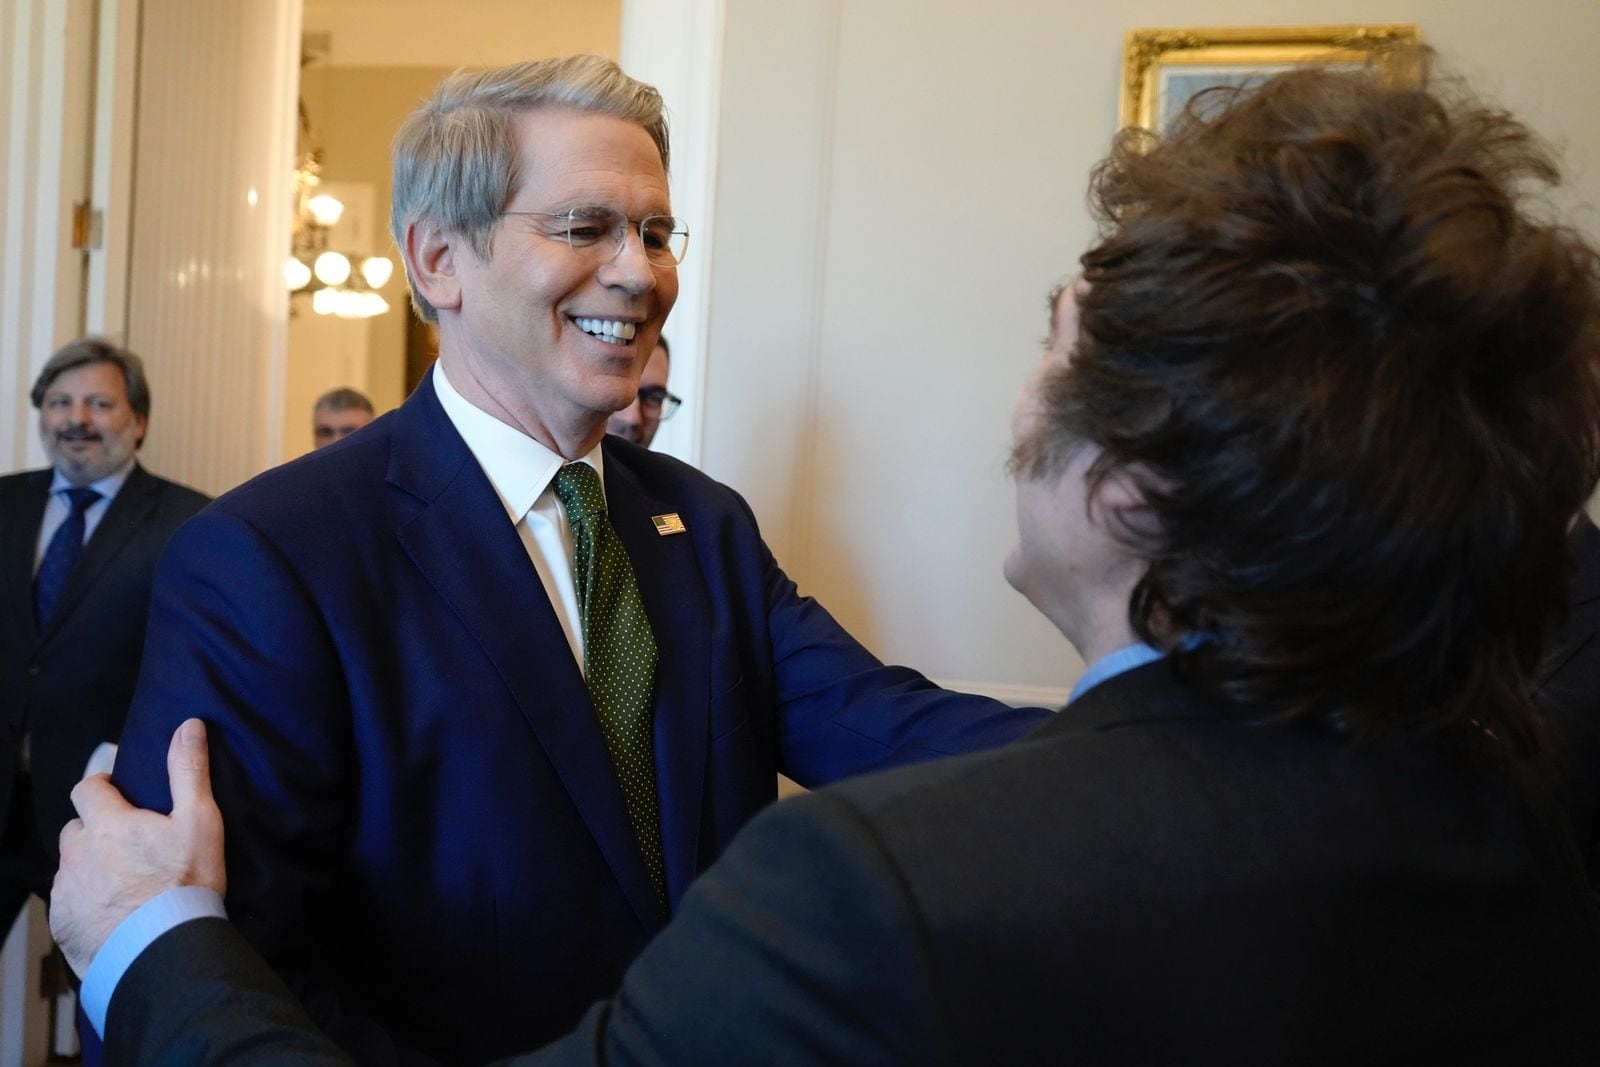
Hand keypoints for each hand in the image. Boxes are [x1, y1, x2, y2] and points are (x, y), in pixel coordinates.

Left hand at [50, 718, 226, 976]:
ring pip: (71, 867)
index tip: (117, 794)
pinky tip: (113, 913)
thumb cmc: (184, 884)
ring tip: (124, 883)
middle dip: (95, 830)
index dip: (100, 787)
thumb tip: (188, 726)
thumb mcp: (199, 821)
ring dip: (90, 867)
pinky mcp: (63, 924)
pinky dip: (86, 902)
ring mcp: (67, 891)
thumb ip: (189, 771)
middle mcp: (78, 853)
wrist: (161, 949)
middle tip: (127, 844)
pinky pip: (69, 904)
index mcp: (107, 824)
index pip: (87, 789)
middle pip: (76, 830)